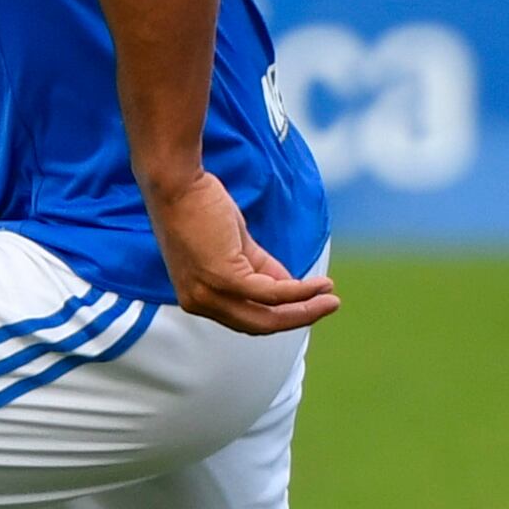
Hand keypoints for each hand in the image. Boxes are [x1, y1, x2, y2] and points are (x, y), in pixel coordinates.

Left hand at [151, 167, 336, 334]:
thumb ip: (261, 270)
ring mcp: (210, 294)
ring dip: (305, 309)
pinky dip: (299, 291)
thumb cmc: (201, 207)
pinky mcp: (223, 278)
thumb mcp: (236, 247)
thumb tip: (292, 287)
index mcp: (199, 299)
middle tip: (329, 306)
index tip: (309, 305)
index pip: (246, 318)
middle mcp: (200, 304)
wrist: (176, 183)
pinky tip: (318, 285)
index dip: (281, 315)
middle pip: (259, 325)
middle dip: (299, 318)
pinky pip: (270, 293)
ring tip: (331, 299)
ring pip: (268, 315)